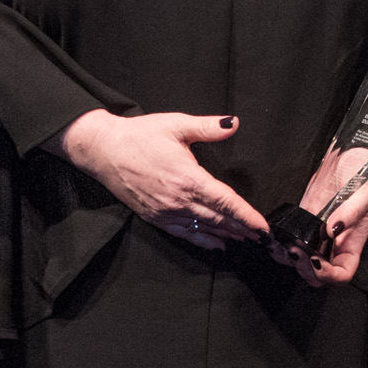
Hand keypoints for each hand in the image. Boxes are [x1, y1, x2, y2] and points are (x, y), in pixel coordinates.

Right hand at [59, 108, 266, 250]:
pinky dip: (203, 241)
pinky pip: (184, 234)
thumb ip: (207, 127)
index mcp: (188, 178)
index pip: (226, 202)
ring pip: (204, 229)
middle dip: (242, 228)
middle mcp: (179, 200)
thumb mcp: (176, 125)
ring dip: (227, 235)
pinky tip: (217, 244)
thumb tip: (233, 123)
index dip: (247, 215)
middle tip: (262, 236)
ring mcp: (166, 212)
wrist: (104, 150)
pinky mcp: (155, 217)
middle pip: (219, 219)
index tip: (263, 226)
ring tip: (246, 240)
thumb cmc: (140, 135)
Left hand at [271, 144, 367, 284]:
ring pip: (302, 260)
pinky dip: (283, 244)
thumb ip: (351, 213)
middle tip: (295, 251)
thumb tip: (331, 230)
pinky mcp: (304, 221)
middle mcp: (334, 244)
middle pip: (318, 273)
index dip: (328, 274)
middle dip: (305, 268)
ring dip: (290, 259)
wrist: (353, 155)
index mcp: (352, 243)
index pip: (342, 273)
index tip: (316, 261)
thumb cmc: (367, 175)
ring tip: (283, 246)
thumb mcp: (367, 193)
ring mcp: (317, 234)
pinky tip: (277, 237)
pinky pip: (292, 240)